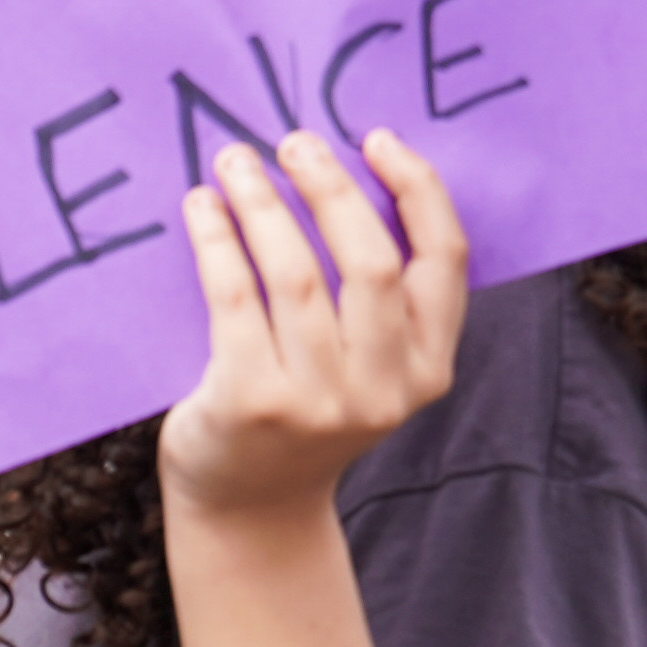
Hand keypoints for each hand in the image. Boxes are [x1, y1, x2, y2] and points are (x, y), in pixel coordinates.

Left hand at [157, 132, 469, 533]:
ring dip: (262, 202)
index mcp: (429, 368)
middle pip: (368, 261)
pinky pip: (235, 298)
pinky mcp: (252, 404)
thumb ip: (377, 296)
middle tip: (293, 142)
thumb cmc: (308, 408)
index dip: (416, 190)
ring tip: (236, 162)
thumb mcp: (368, 365)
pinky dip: (217, 241)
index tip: (374, 139)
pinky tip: (202, 208)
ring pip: (296, 274)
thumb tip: (343, 169)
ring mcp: (319, 403)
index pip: (444, 260)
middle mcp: (384, 389)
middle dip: (330, 187)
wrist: (251, 507)